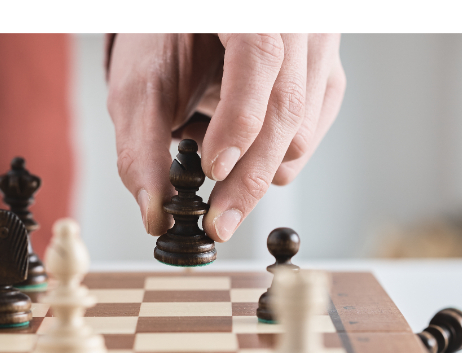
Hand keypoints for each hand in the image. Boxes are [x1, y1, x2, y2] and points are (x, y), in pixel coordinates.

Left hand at [107, 33, 345, 240]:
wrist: (186, 26)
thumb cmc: (162, 42)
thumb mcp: (138, 87)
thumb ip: (141, 149)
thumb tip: (155, 215)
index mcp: (249, 7)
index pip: (259, 55)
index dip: (239, 117)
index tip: (212, 168)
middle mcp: (295, 21)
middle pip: (288, 107)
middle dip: (250, 176)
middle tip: (219, 221)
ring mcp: (317, 51)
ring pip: (302, 134)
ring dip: (258, 169)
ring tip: (213, 160)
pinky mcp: (324, 81)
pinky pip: (308, 140)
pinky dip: (273, 162)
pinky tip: (238, 150)